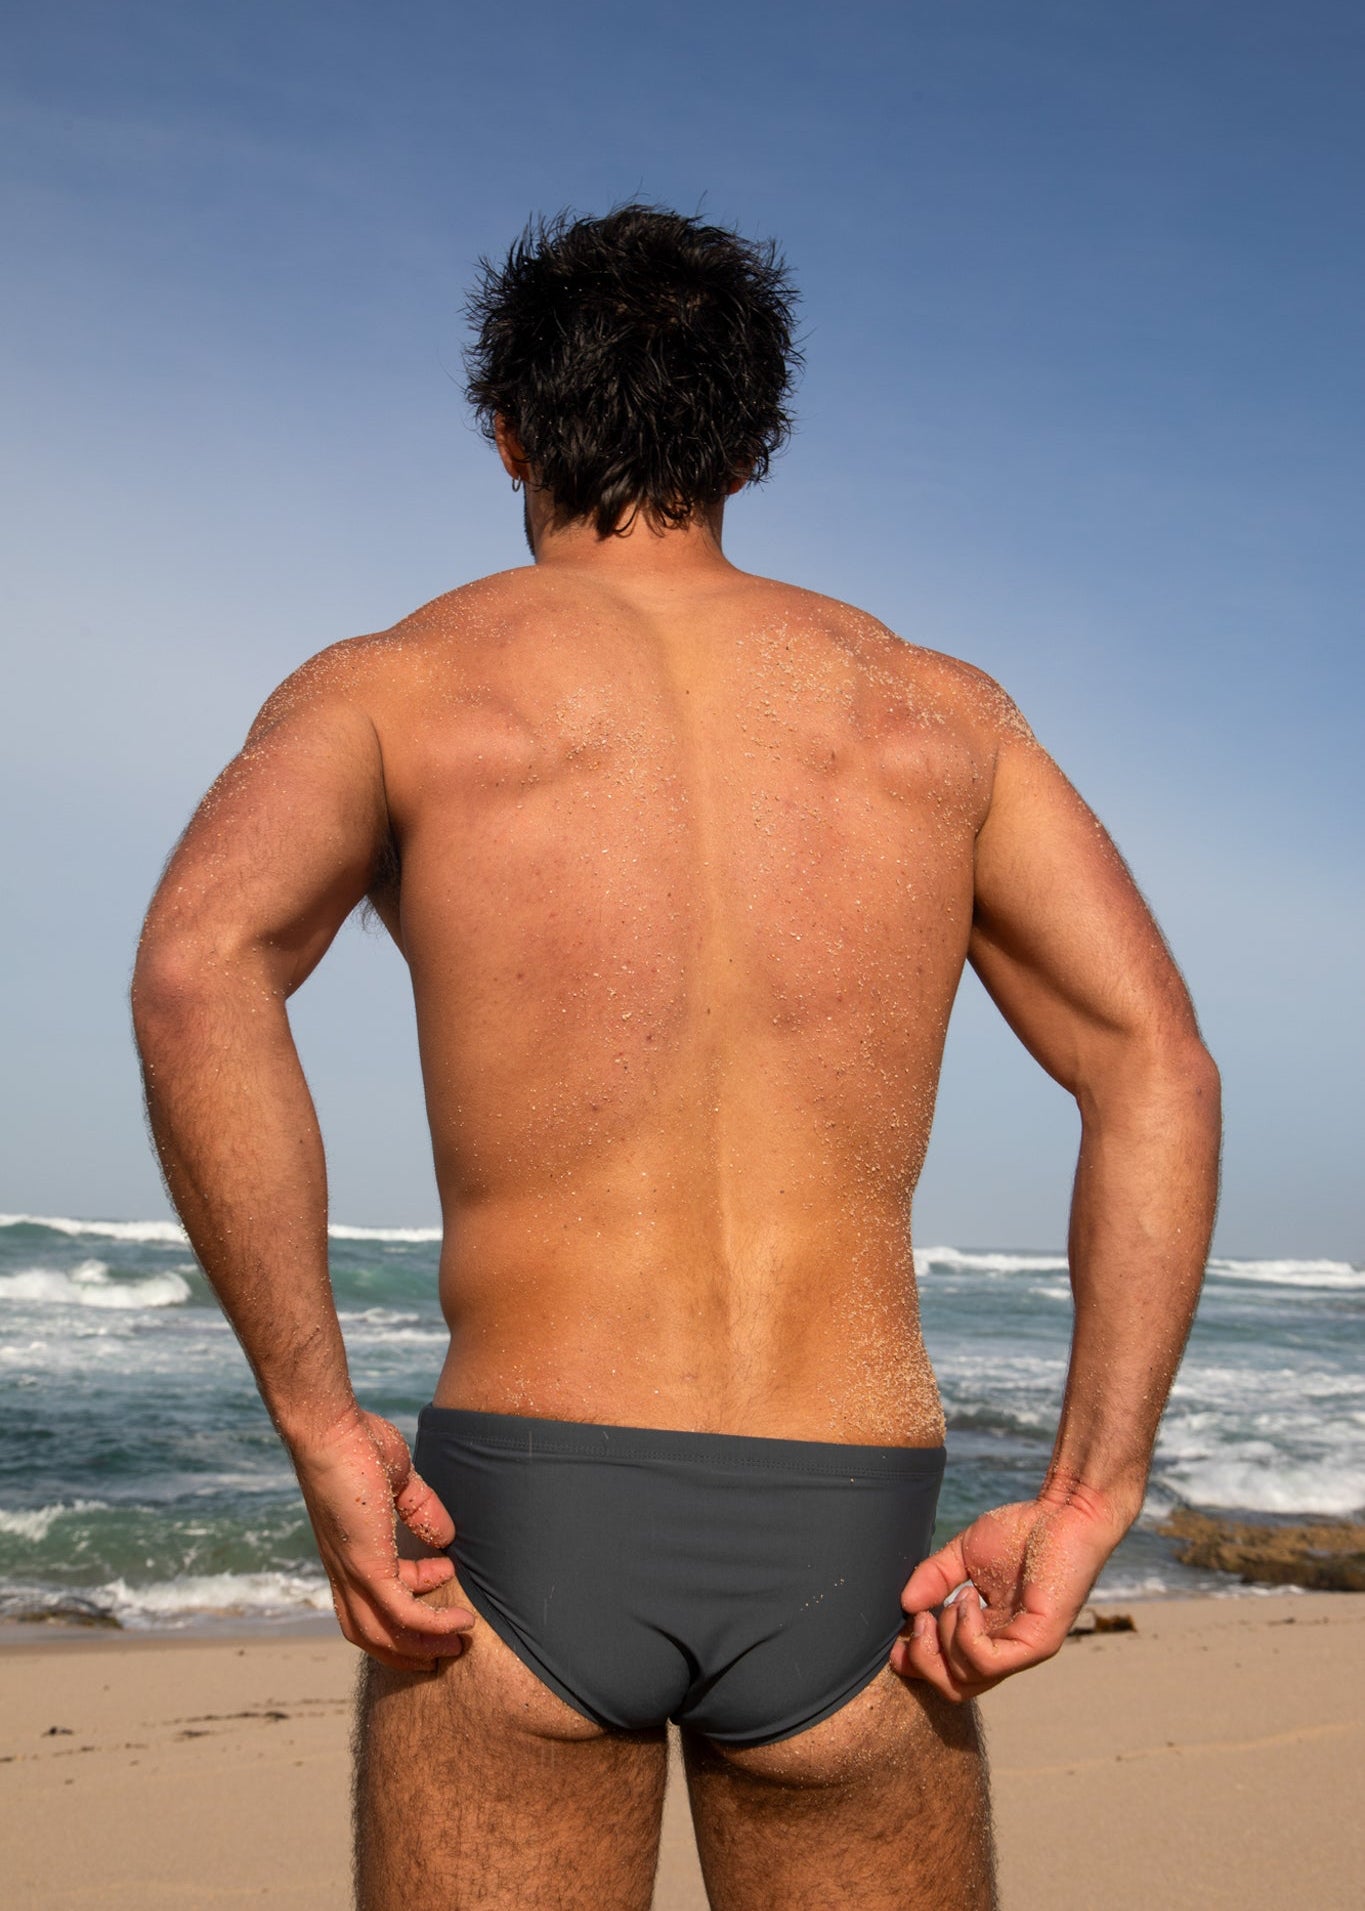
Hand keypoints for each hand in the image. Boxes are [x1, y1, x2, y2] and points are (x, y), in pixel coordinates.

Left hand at [290, 1407, 473, 1672]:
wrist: (329, 1429)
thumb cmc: (356, 1442)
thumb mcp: (397, 1480)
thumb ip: (419, 1508)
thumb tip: (445, 1537)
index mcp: (348, 1551)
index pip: (374, 1595)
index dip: (413, 1595)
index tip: (445, 1573)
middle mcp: (344, 1570)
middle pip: (368, 1633)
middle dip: (407, 1649)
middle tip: (446, 1649)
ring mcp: (353, 1572)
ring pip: (382, 1635)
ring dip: (421, 1648)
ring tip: (457, 1645)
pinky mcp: (366, 1568)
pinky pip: (402, 1614)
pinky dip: (432, 1625)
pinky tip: (460, 1622)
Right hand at [890, 1489, 1127, 1700]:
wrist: (1063, 1512)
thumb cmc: (1021, 1530)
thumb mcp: (964, 1554)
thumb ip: (934, 1579)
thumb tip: (904, 1605)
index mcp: (991, 1634)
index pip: (950, 1673)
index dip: (917, 1664)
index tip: (900, 1636)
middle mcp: (1007, 1650)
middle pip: (954, 1689)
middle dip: (924, 1660)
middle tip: (922, 1620)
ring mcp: (1024, 1650)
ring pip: (966, 1680)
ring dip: (947, 1637)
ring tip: (959, 1596)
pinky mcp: (1038, 1643)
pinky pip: (987, 1662)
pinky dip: (965, 1632)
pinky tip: (969, 1598)